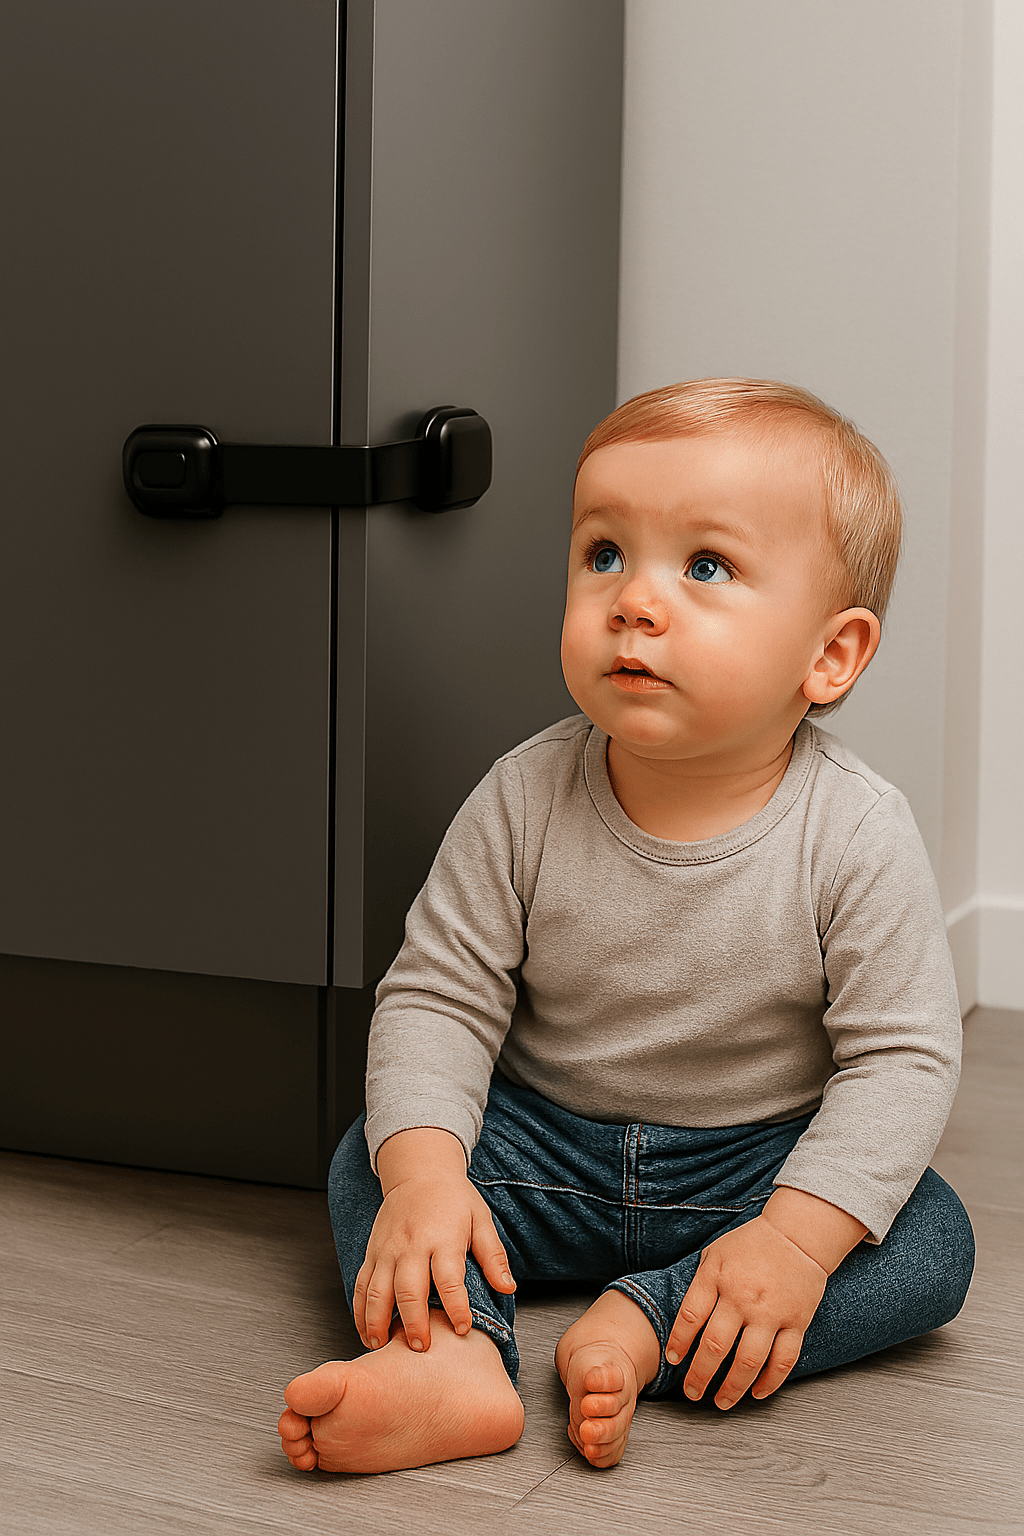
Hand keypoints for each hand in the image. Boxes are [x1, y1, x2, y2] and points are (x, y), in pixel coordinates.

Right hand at [353, 1132, 514, 1353]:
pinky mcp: (373, 1252)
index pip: (449, 1280)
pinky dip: (359, 1310)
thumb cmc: (452, 1198)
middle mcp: (412, 1246)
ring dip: (378, 1322)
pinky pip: (362, 1284)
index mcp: (443, 1239)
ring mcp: (388, 1250)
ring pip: (377, 1291)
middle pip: (408, 1290)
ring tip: (383, 1346)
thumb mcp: (480, 1219)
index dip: (456, 1307)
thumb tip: (508, 1287)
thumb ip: (493, 1256)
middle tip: (420, 1347)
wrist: (418, 1171)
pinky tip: (365, 1330)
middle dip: (413, 1323)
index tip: (461, 1329)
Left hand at [665, 1214, 827, 1409]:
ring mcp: (771, 1313)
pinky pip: (783, 1360)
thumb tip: (683, 1322)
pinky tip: (756, 1392)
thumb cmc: (751, 1244)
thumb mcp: (714, 1254)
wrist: (797, 1235)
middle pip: (715, 1346)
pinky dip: (770, 1382)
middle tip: (692, 1391)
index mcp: (718, 1277)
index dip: (678, 1342)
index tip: (673, 1359)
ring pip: (748, 1361)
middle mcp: (742, 1298)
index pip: (690, 1316)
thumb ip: (700, 1284)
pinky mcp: (796, 1322)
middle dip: (699, 1375)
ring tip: (721, 1402)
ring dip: (732, 1388)